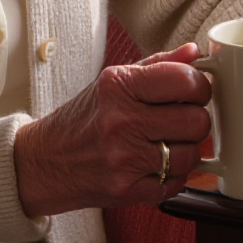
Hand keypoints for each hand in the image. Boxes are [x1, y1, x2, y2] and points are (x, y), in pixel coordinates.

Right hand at [13, 45, 211, 217]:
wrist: (42, 162)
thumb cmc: (82, 119)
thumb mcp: (113, 82)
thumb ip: (157, 65)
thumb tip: (194, 52)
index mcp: (119, 86)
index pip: (185, 80)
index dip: (200, 86)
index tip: (196, 92)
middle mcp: (121, 122)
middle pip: (196, 121)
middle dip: (197, 121)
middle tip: (183, 121)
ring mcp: (123, 159)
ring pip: (190, 156)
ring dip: (186, 152)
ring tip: (169, 145)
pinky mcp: (125, 191)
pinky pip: (174, 185)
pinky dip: (172, 178)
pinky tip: (157, 167)